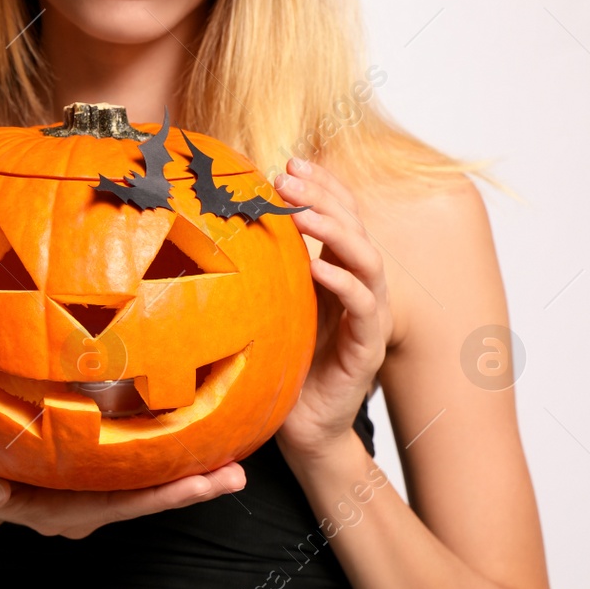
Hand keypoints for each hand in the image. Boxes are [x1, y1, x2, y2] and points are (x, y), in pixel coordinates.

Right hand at [0, 458, 244, 539]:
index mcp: (60, 510)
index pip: (113, 506)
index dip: (153, 497)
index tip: (192, 487)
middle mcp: (85, 507)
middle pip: (142, 500)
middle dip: (188, 489)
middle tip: (235, 476)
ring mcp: (92, 492)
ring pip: (145, 487)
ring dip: (189, 474)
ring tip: (235, 464)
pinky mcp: (95, 472)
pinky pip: (135, 468)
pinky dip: (167, 456)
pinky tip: (200, 437)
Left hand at [271, 157, 392, 461]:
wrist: (300, 427)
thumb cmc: (284, 362)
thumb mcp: (270, 303)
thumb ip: (264, 266)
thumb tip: (220, 223)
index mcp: (338, 272)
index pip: (340, 215)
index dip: (321, 185)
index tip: (289, 161)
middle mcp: (360, 288)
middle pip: (355, 226)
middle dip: (323, 196)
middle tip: (287, 176)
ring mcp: (369, 317)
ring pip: (367, 259)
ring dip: (334, 229)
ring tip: (301, 211)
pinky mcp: (369, 348)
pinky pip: (364, 306)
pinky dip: (342, 281)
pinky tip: (315, 265)